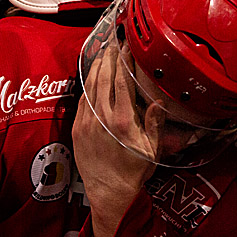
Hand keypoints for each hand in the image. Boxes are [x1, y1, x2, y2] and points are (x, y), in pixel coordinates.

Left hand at [74, 42, 163, 236]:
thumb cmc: (134, 172)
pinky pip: (82, 101)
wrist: (109, 193)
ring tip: (102, 53)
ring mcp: (87, 123)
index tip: (127, 47)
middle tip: (113, 43)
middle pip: (103, 78)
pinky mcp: (77, 129)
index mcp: (124, 121)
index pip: (122, 81)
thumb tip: (159, 102)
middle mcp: (103, 118)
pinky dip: (87, 86)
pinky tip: (92, 78)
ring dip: (95, 68)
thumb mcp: (153, 149)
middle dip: (108, 58)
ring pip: (90, 87)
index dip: (124, 61)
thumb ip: (155, 123)